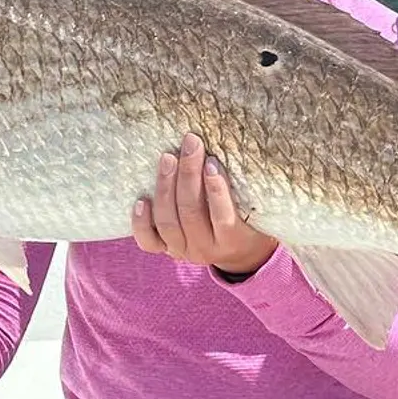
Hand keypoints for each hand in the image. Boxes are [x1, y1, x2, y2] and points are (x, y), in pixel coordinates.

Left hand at [131, 133, 277, 277]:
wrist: (240, 254)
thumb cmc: (251, 222)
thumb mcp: (256, 211)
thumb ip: (244, 191)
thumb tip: (235, 148)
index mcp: (231, 240)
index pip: (223, 216)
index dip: (216, 189)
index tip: (212, 161)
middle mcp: (205, 248)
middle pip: (190, 212)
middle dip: (188, 175)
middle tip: (190, 144)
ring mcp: (182, 251)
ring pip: (167, 221)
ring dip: (165, 187)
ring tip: (168, 158)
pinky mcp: (166, 250)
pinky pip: (148, 241)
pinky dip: (141, 222)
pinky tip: (141, 200)